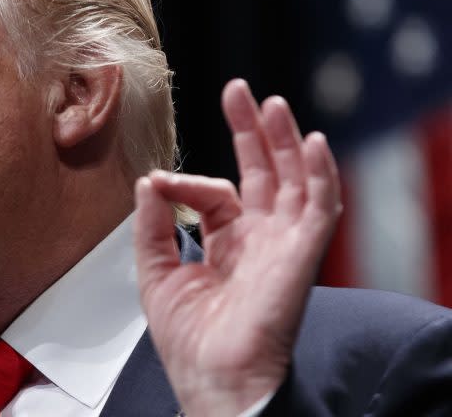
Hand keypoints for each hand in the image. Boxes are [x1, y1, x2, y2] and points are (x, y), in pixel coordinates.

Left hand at [133, 79, 341, 415]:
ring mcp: (282, 243)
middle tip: (239, 91)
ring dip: (286, 140)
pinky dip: (320, 173)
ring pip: (294, 178)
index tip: (159, 183)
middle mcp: (259, 238)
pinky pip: (320, 206)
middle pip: (264, 171)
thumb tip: (149, 179)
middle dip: (253, 130)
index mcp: (228, 242)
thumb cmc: (189, 339)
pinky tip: (312, 142)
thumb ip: (153, 224)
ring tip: (271, 103)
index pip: (215, 192)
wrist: (211, 378)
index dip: (186, 182)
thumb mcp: (157, 271)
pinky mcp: (301, 254)